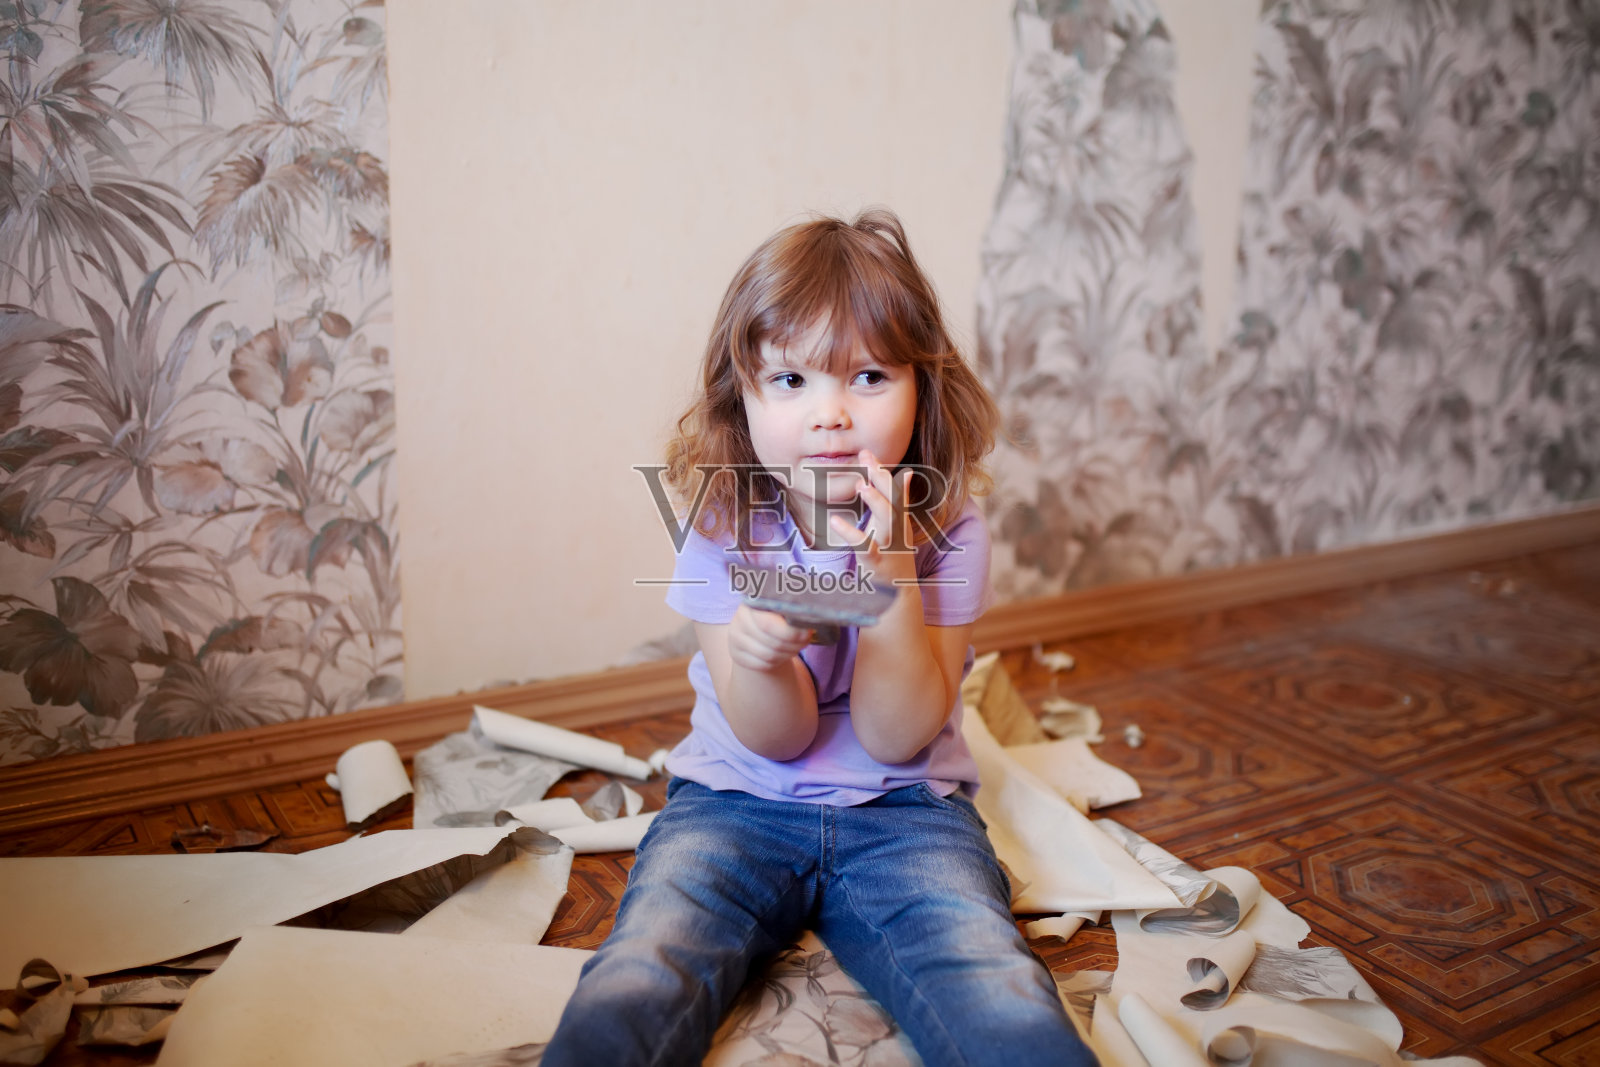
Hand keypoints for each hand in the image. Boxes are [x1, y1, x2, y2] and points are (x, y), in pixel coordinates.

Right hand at [727, 603, 812, 671]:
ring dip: (788, 654)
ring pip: (769, 656)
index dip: (791, 633)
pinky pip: (763, 665)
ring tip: (796, 647)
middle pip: (773, 643)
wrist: (757, 626)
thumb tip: (809, 621)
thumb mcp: (781, 606)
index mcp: (752, 603)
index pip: (769, 625)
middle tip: (805, 641)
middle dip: (794, 645)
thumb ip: (792, 609)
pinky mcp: (736, 655)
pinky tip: (783, 654)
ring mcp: (735, 639)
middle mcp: (739, 620)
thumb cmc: (776, 613)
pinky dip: (777, 662)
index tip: (807, 633)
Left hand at [829, 450, 915, 581]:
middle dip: (880, 478)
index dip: (881, 471)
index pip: (893, 490)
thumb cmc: (893, 554)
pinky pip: (864, 546)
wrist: (899, 593)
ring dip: (876, 501)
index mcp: (898, 519)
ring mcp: (889, 546)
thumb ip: (898, 500)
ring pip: (887, 520)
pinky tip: (836, 522)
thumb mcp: (897, 526)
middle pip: (893, 499)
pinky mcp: (877, 562)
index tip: (867, 452)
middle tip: (866, 457)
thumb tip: (908, 473)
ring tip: (861, 485)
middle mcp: (897, 530)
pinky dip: (851, 533)